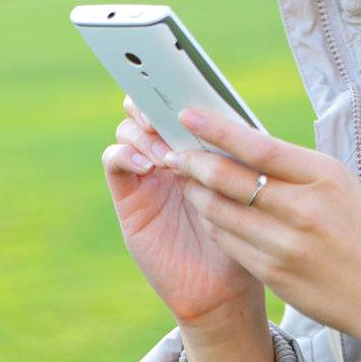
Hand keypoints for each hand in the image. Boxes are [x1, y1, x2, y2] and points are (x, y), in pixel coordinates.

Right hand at [102, 94, 263, 329]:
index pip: (180, 99)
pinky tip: (147, 165)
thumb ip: (233, 150)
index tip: (183, 76)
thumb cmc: (246, 232)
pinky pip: (114, 161)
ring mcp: (148, 172)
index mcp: (200, 141)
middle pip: (148, 106)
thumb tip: (229, 113)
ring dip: (144, 131)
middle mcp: (171, 151)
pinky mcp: (130, 196)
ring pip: (129, 129)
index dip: (177, 83)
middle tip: (166, 109)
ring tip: (164, 151)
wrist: (225, 285)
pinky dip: (125, 154)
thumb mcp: (246, 184)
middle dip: (153, 99)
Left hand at [163, 107, 360, 361]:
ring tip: (185, 178)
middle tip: (175, 150)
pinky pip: (228, 242)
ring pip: (220, 211)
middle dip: (194, 160)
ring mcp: (286, 245)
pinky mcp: (274, 274)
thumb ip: (296, 167)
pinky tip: (205, 211)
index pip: (259, 146)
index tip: (189, 114)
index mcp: (324, 177)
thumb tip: (244, 143)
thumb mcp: (340, 186)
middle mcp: (303, 209)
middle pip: (231, 178)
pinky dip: (212, 222)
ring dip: (196, 192)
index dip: (218, 129)